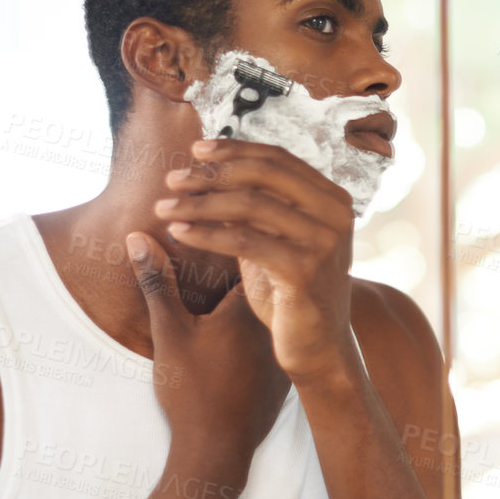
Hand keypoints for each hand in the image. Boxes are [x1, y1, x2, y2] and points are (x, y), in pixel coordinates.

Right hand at [126, 231, 286, 478]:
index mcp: (253, 304)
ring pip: (273, 312)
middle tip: (219, 255)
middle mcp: (277, 321)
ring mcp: (284, 348)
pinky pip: (275, 340)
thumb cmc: (193, 390)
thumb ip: (159, 282)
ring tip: (231, 293)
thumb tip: (138, 237)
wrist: (218, 451)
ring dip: (256, 300)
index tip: (214, 231)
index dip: (233, 236)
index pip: (252, 252)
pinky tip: (242, 339)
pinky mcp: (285, 373)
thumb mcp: (170, 332)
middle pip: (266, 281)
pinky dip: (261, 332)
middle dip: (245, 265)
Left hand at [154, 139, 358, 382]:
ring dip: (199, 203)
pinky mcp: (304, 269)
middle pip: (263, 174)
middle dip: (212, 173)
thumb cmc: (292, 294)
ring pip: (249, 205)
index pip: (278, 159)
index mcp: (332, 199)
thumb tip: (214, 170)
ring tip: (164, 208)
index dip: (234, 150)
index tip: (196, 150)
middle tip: (172, 180)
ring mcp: (323, 240)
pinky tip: (179, 233)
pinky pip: (243, 240)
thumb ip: (257, 207)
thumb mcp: (275, 240)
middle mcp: (335, 214)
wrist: (318, 348)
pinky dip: (206, 233)